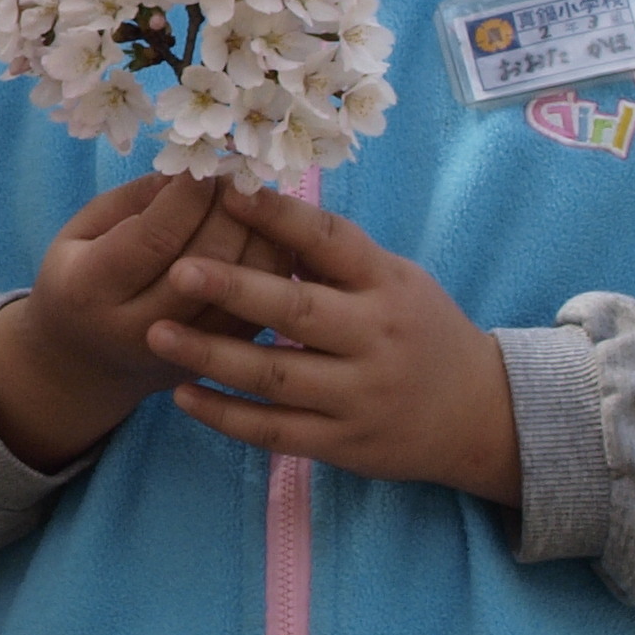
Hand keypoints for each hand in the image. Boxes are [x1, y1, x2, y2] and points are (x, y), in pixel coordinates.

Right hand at [0, 172, 273, 471]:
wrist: (88, 365)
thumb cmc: (81, 280)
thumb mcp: (81, 232)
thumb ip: (133, 200)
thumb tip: (196, 171)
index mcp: (90, 291)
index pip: (155, 237)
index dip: (190, 193)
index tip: (204, 162)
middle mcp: (137, 328)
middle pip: (209, 259)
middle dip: (229, 206)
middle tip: (232, 175)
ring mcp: (183, 351)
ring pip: (244, 283)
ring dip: (258, 232)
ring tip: (248, 202)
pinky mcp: (219, 358)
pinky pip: (262, 304)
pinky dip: (272, 261)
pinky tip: (261, 234)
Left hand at [144, 187, 521, 503]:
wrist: (478, 415)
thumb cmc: (420, 331)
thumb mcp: (395, 281)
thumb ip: (334, 257)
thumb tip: (257, 206)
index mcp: (387, 285)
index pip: (331, 241)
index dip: (280, 216)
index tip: (227, 191)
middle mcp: (376, 338)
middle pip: (297, 311)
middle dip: (235, 289)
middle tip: (178, 269)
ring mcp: (359, 395)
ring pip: (275, 376)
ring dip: (212, 356)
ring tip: (156, 334)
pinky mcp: (343, 443)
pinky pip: (274, 431)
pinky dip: (225, 416)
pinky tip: (182, 395)